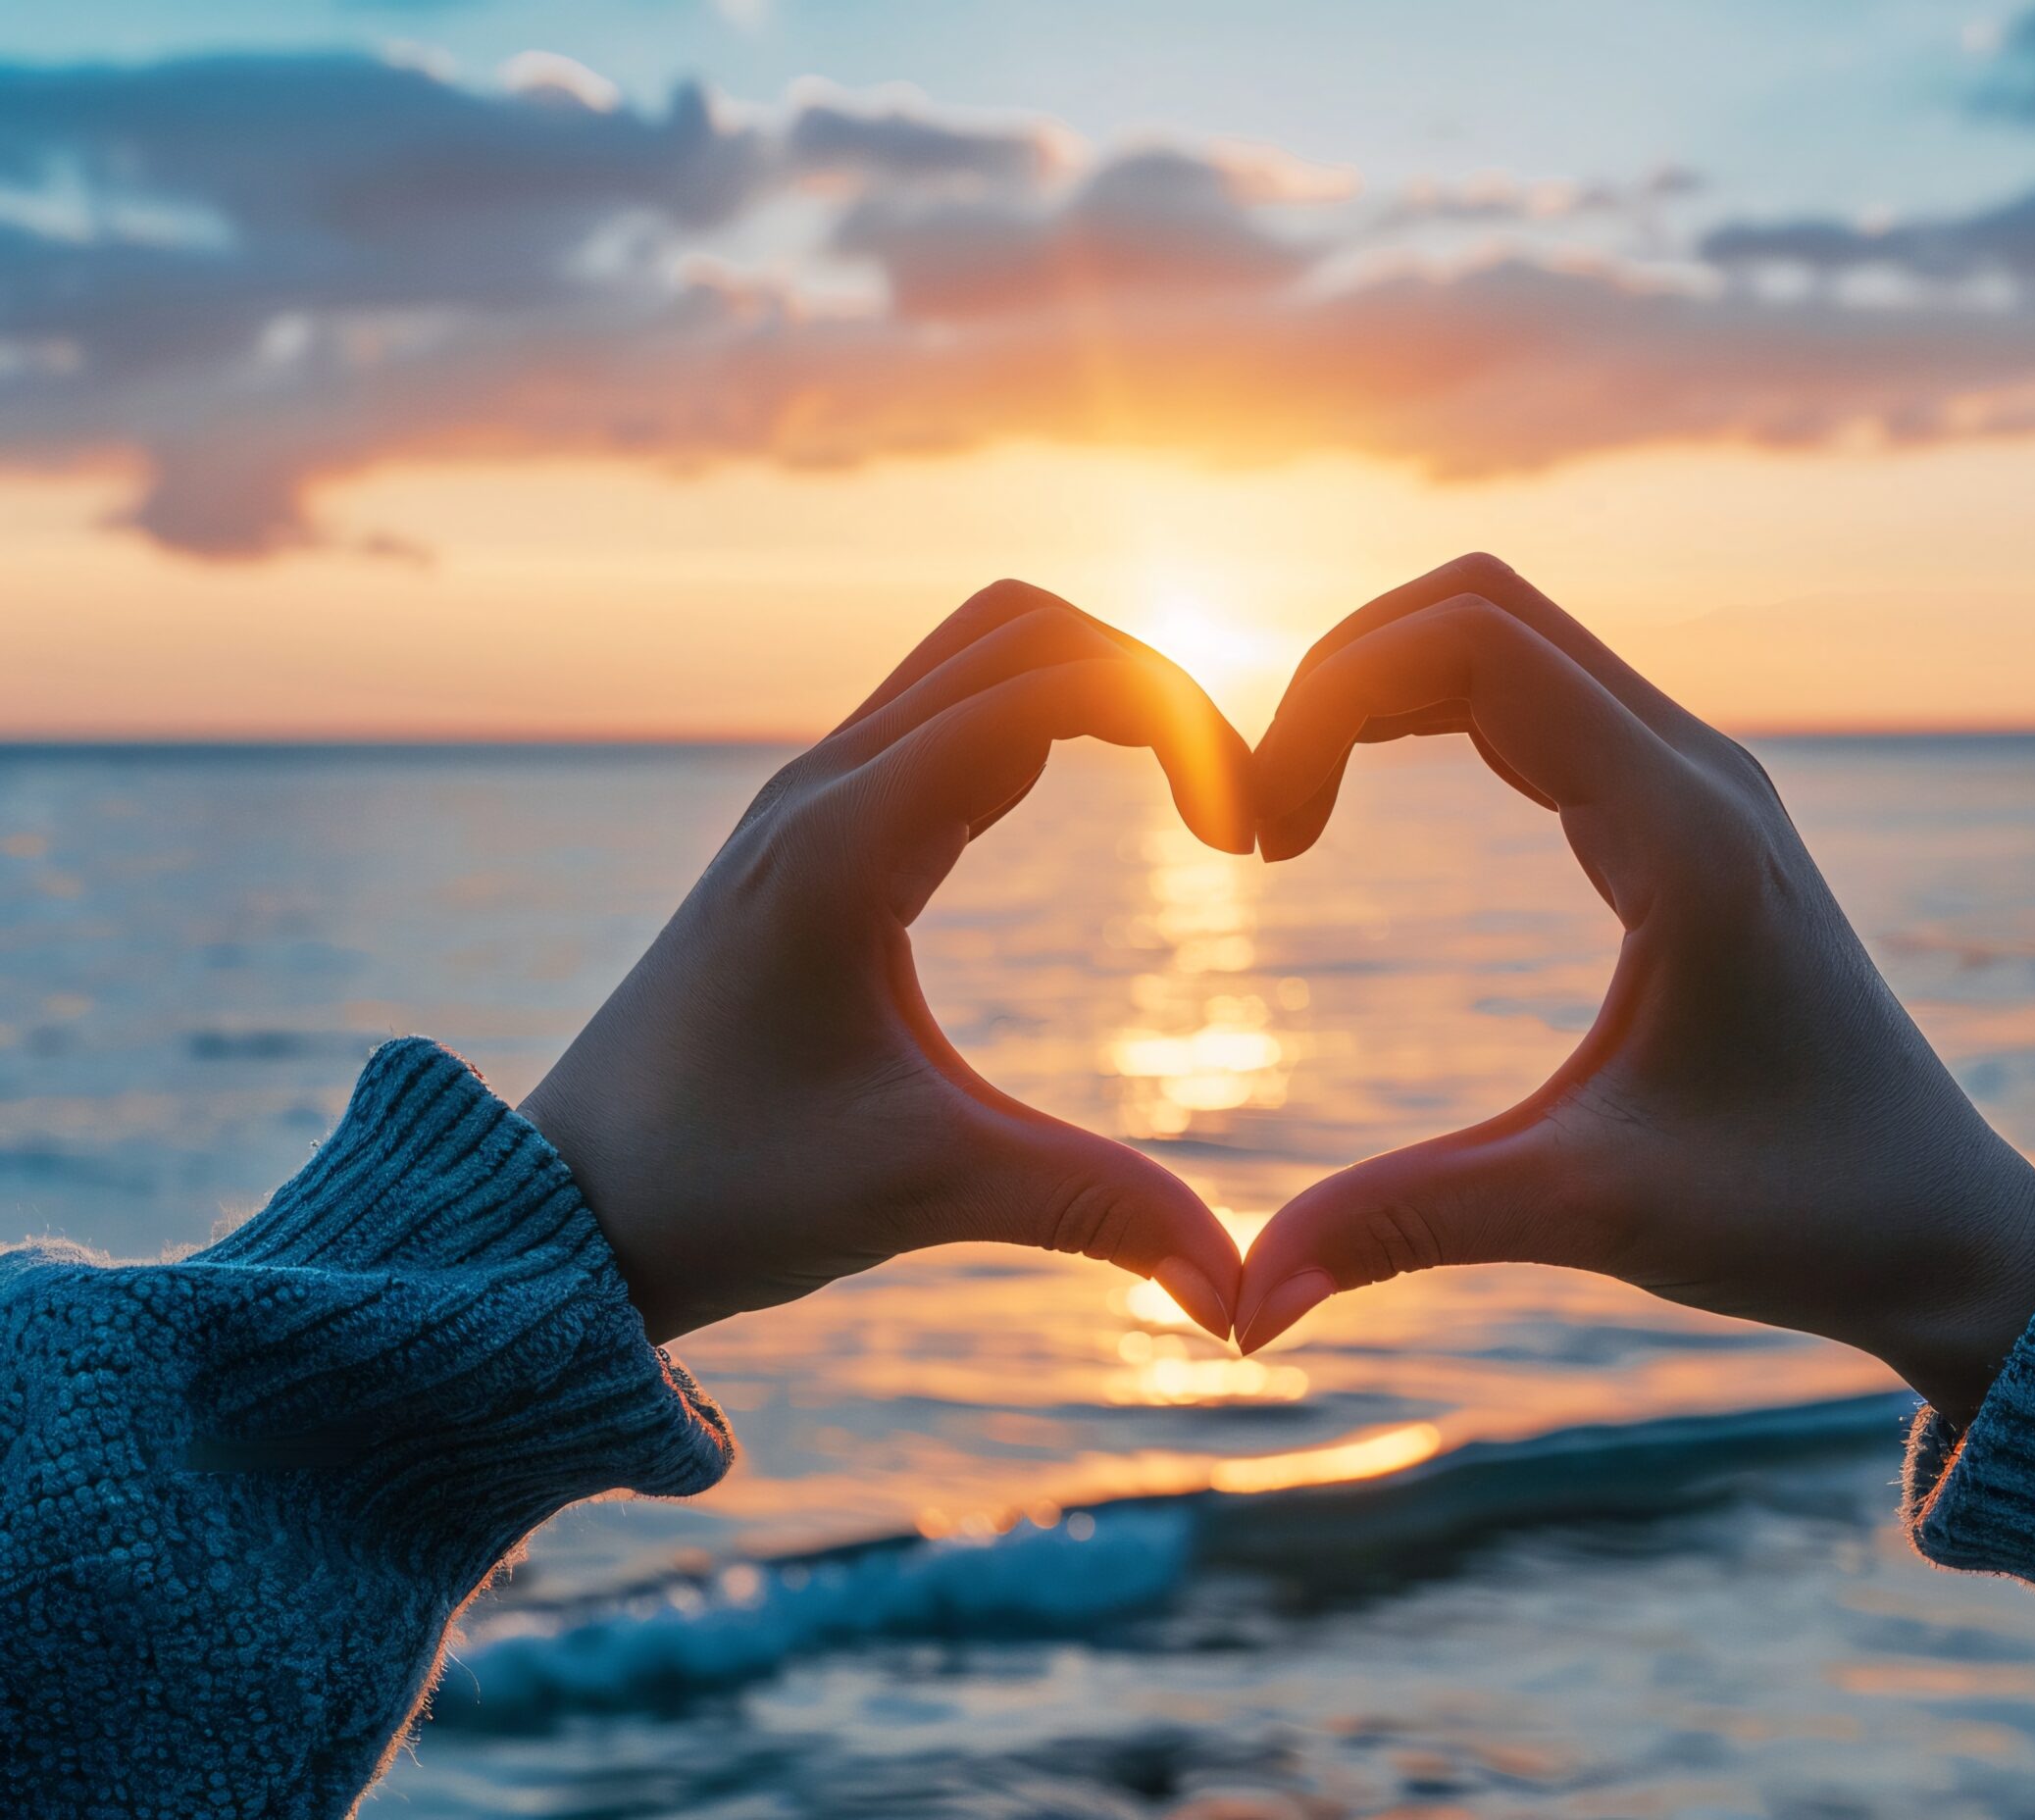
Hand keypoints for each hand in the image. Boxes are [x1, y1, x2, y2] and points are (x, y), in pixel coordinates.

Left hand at [521, 582, 1251, 1344]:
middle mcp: (822, 787)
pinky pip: (939, 719)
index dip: (1179, 723)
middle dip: (1147, 681)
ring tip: (1181, 791)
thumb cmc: (717, 1192)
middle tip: (1230, 796)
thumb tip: (1240, 1296)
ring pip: (974, 660)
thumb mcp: (920, 1191)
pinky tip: (1080, 804)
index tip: (1243, 840)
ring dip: (1089, 691)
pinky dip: (1034, 724)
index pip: (1049, 683)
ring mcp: (808, 804)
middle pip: (1019, 631)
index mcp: (846, 836)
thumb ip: (1092, 1212)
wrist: (563, 1212)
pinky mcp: (806, 842)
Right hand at [1234, 555, 2034, 1422]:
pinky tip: (1366, 810)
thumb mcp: (1597, 1212)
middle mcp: (1696, 769)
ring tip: (1294, 822)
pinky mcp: (1688, 818)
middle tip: (1262, 820)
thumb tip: (1245, 1305)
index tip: (1261, 841)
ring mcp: (1698, 783)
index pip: (1475, 644)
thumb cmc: (1804, 1211)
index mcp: (1682, 829)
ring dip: (1380, 693)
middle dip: (1338, 676)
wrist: (1946, 1226)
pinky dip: (1430, 719)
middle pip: (1478, 606)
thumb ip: (1412, 1227)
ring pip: (1507, 642)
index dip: (1330, 697)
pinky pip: (1536, 700)